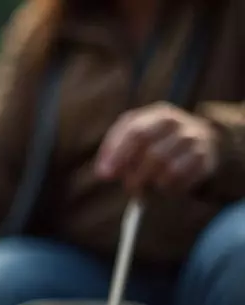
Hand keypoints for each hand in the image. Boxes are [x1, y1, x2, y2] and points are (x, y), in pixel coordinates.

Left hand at [96, 102, 218, 194]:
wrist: (198, 138)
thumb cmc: (154, 141)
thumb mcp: (131, 137)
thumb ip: (113, 150)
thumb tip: (103, 173)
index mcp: (156, 113)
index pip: (135, 132)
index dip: (117, 155)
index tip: (104, 176)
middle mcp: (178, 122)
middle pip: (152, 152)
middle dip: (135, 174)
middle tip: (128, 187)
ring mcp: (194, 138)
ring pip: (167, 168)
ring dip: (151, 183)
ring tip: (146, 186)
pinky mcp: (205, 157)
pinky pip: (182, 178)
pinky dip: (168, 187)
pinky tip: (164, 186)